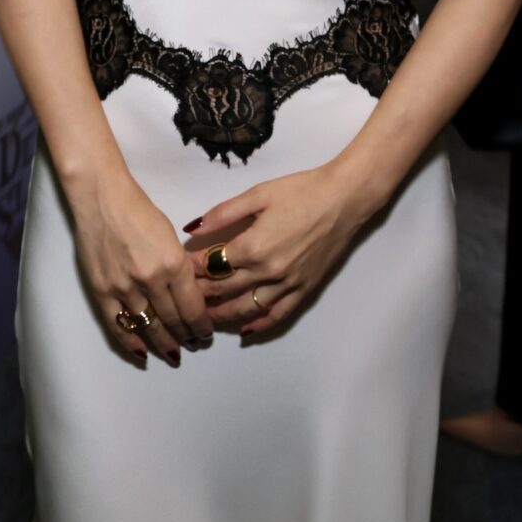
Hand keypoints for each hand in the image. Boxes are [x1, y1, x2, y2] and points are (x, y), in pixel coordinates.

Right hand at [68, 171, 212, 365]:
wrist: (102, 199)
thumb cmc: (140, 210)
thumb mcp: (171, 236)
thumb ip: (179, 267)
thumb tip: (189, 294)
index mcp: (174, 263)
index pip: (193, 308)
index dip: (201, 325)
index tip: (206, 333)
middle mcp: (151, 280)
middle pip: (173, 321)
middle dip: (186, 336)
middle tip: (193, 345)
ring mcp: (124, 288)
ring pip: (148, 328)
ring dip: (163, 343)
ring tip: (174, 353)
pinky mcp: (101, 291)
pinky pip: (118, 326)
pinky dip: (132, 343)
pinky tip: (143, 353)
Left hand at [184, 165, 366, 336]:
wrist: (343, 199)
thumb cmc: (301, 191)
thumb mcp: (258, 194)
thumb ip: (224, 213)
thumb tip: (192, 229)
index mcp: (252, 247)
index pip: (211, 265)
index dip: (192, 268)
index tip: (178, 268)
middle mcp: (267, 272)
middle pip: (224, 290)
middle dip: (201, 293)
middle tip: (184, 296)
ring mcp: (286, 285)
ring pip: (247, 309)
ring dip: (223, 316)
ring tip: (205, 317)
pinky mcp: (304, 290)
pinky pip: (278, 315)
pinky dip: (259, 326)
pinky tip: (245, 331)